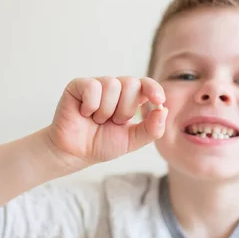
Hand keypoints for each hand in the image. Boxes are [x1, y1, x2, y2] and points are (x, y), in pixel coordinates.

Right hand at [47, 76, 167, 167]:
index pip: (146, 84)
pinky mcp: (78, 85)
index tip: (158, 100)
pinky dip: (91, 104)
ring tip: (97, 120)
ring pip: (112, 84)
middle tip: (112, 122)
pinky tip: (84, 113)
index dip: (153, 88)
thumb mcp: (132, 140)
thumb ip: (151, 129)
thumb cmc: (101, 144)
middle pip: (131, 83)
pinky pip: (92, 87)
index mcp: (130, 98)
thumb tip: (163, 110)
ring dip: (106, 110)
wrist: (75, 153)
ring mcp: (97, 85)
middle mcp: (115, 88)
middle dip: (125, 109)